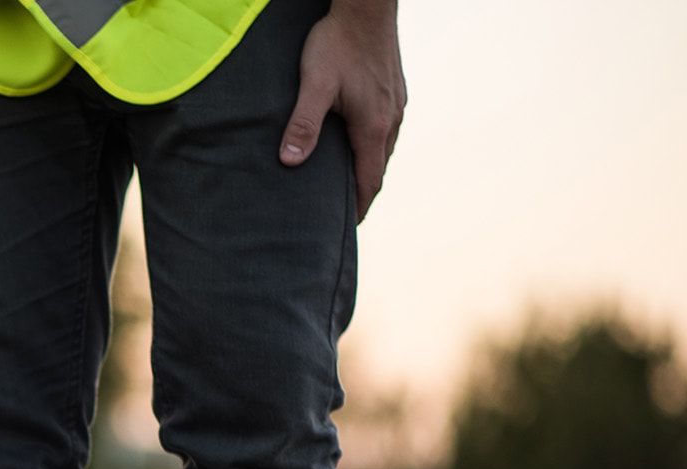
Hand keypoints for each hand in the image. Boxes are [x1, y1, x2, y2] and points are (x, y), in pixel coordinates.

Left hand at [280, 0, 404, 220]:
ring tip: (345, 184)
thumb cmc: (337, 43)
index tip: (347, 228)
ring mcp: (396, 103)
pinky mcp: (394, 89)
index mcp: (373, 127)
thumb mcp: (314, 85)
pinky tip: (354, 144)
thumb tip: (290, 162)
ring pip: (383, 148)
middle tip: (341, 213)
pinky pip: (385, 129)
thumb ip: (302, 125)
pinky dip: (371, 146)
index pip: (369, 181)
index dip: (358, 207)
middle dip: (361, 192)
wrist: (366, 6)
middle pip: (378, 168)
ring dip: (366, 168)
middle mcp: (391, 119)